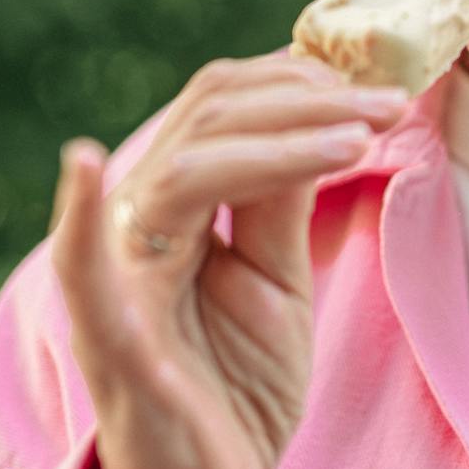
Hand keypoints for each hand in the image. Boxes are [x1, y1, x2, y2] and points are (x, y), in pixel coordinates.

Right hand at [48, 52, 408, 468]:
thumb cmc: (235, 387)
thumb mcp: (274, 280)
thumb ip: (279, 200)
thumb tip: (322, 113)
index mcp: (170, 208)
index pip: (219, 108)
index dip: (293, 81)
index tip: (374, 83)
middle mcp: (135, 228)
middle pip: (206, 122)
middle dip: (305, 100)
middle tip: (389, 100)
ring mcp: (118, 278)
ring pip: (183, 171)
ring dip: (280, 139)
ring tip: (359, 135)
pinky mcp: (113, 342)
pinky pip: (82, 273)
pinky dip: (79, 218)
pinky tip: (85, 163)